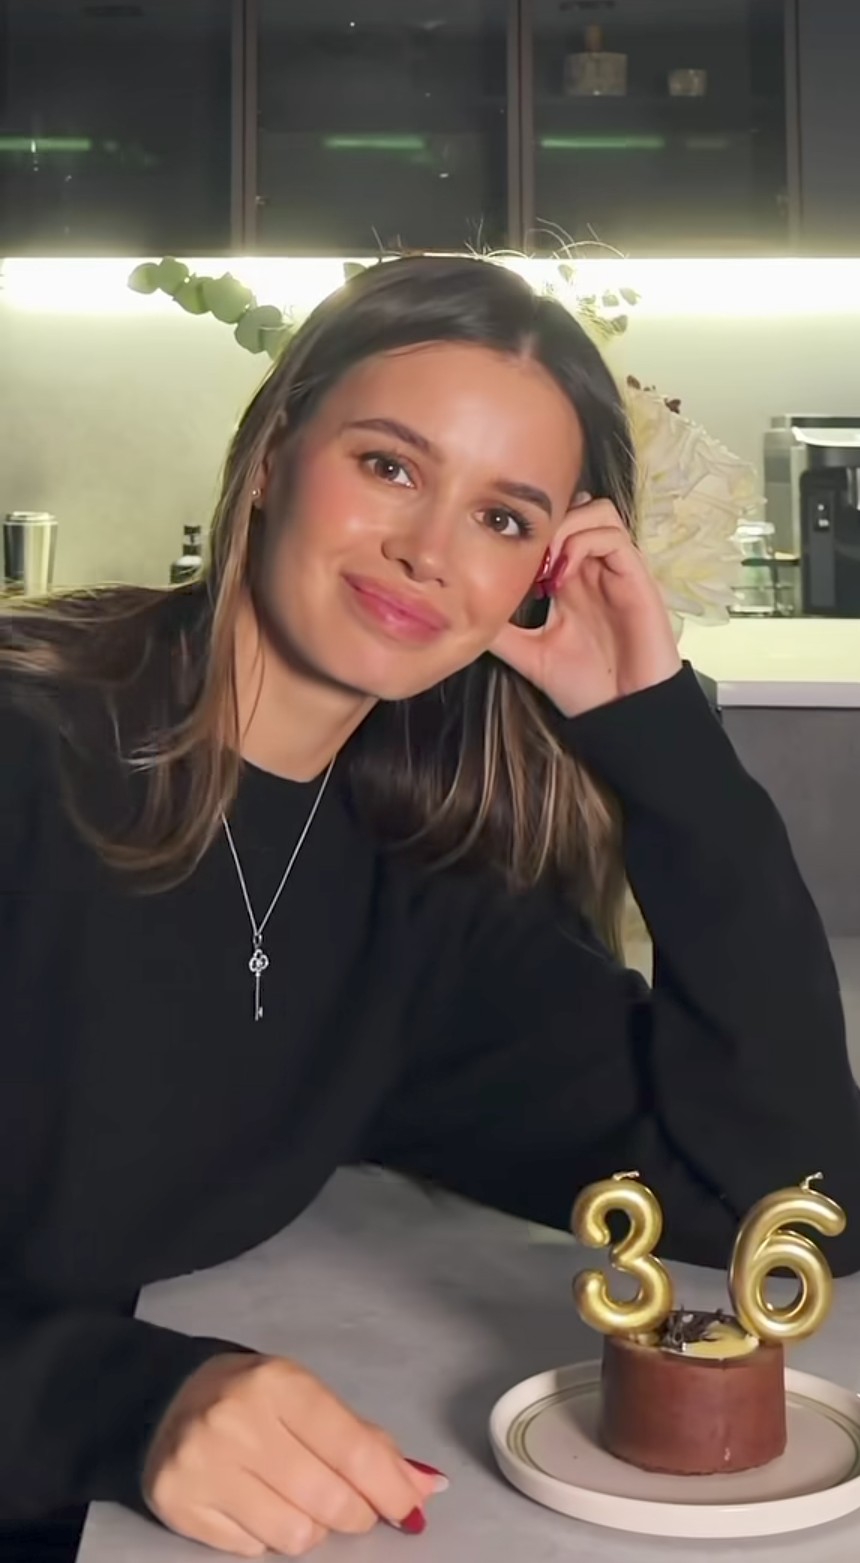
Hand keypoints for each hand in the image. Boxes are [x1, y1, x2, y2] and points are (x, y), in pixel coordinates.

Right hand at [143, 1353, 444, 1556]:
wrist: (165, 1397)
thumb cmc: (253, 1396)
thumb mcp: (307, 1397)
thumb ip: (364, 1440)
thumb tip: (426, 1486)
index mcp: (278, 1383)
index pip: (352, 1449)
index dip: (390, 1487)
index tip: (409, 1507)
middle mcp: (238, 1422)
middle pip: (327, 1499)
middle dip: (356, 1514)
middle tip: (356, 1509)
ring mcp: (203, 1466)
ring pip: (292, 1534)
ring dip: (311, 1529)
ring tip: (301, 1503)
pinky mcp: (179, 1505)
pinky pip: (251, 1550)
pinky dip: (268, 1538)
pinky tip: (259, 1506)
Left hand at [492, 497, 681, 718]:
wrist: (622, 714)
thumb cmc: (582, 686)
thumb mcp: (529, 654)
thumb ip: (502, 631)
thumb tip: (459, 618)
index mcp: (571, 579)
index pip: (555, 527)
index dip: (529, 532)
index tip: (505, 560)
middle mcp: (594, 567)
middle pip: (575, 506)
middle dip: (546, 521)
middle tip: (524, 557)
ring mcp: (616, 570)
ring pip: (596, 510)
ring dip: (565, 527)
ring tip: (545, 566)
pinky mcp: (636, 577)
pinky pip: (613, 535)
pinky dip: (583, 543)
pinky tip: (562, 576)